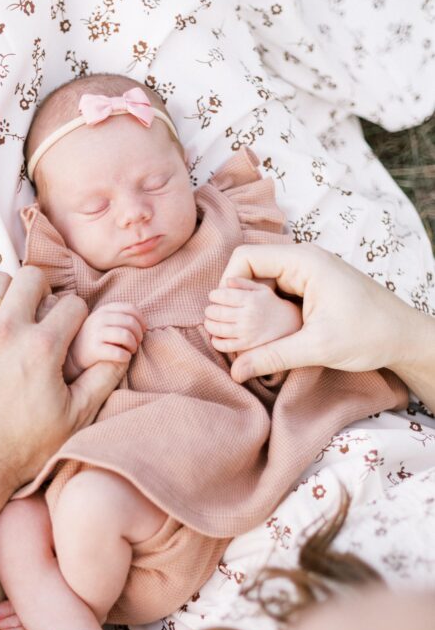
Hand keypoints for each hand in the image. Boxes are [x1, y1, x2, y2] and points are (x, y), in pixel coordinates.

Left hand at [0, 269, 128, 519]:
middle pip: (31, 278)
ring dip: (4, 296)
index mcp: (42, 348)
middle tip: (39, 315)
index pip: (72, 304)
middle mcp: (5, 332)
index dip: (76, 317)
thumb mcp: (75, 419)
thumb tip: (123, 347)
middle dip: (43, 291)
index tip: (68, 332)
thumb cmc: (23, 450)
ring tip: (6, 319)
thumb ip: (103, 379)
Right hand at [64, 301, 144, 379]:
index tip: (143, 330)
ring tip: (131, 351)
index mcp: (104, 310)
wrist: (72, 356)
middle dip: (139, 335)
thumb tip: (144, 324)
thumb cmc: (95, 339)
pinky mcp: (94, 350)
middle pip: (130, 323)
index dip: (141, 320)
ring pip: (126, 336)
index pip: (131, 309)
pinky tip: (125, 358)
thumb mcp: (104, 322)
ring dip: (133, 346)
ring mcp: (95, 334)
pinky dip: (126, 356)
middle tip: (137, 344)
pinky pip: (118, 352)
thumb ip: (120, 318)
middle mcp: (99, 319)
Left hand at [204, 277, 301, 353]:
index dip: (214, 295)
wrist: (290, 326)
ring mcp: (247, 332)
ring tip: (211, 322)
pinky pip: (224, 345)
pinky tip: (216, 336)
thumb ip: (243, 283)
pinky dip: (215, 341)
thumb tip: (226, 281)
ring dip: (209, 324)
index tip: (213, 296)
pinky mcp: (247, 346)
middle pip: (217, 312)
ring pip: (217, 329)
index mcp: (251, 299)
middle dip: (210, 310)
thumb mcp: (262, 290)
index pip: (223, 295)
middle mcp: (248, 316)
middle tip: (210, 310)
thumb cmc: (271, 305)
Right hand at [218, 243, 426, 384]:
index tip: (224, 316)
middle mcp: (303, 258)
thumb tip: (235, 371)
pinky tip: (269, 332)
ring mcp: (309, 270)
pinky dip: (268, 309)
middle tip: (233, 329)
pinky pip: (278, 289)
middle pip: (250, 268)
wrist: (405, 337)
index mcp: (303, 261)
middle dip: (237, 297)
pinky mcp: (313, 284)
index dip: (227, 284)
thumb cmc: (369, 335)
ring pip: (263, 280)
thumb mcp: (315, 348)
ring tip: (249, 334)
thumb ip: (271, 356)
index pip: (245, 257)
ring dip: (252, 305)